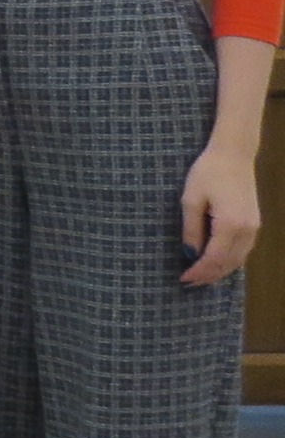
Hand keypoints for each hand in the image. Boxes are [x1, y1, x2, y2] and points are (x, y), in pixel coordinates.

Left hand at [178, 144, 259, 286]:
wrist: (234, 154)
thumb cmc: (208, 172)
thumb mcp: (191, 199)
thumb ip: (191, 229)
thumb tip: (189, 254)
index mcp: (230, 224)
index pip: (213, 258)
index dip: (198, 271)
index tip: (183, 278)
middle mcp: (247, 230)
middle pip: (228, 263)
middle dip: (208, 275)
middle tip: (189, 282)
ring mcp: (254, 227)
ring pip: (238, 259)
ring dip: (220, 270)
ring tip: (200, 276)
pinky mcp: (255, 223)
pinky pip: (244, 250)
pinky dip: (230, 261)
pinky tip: (217, 263)